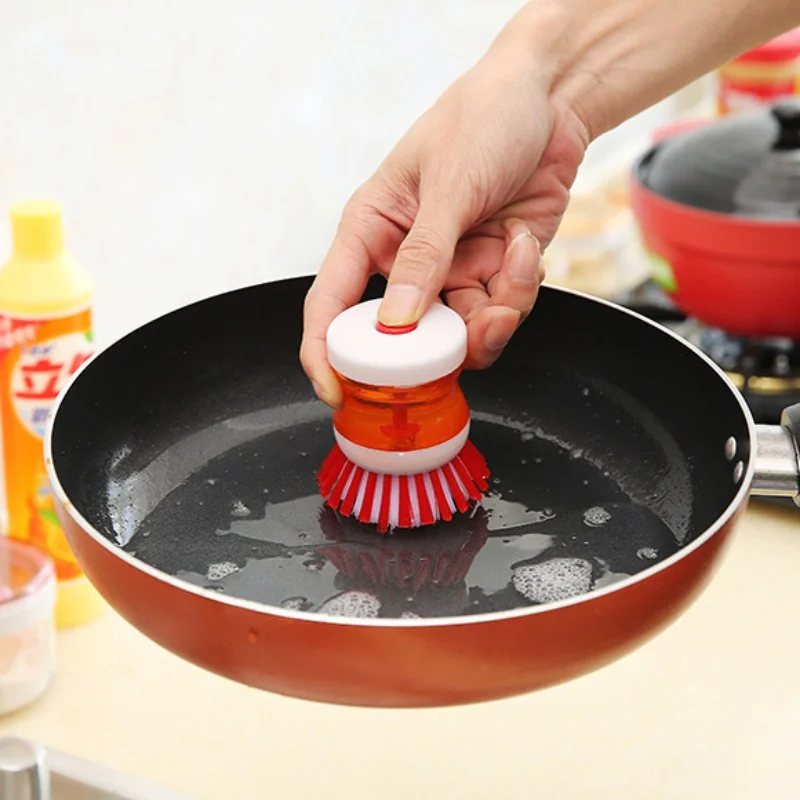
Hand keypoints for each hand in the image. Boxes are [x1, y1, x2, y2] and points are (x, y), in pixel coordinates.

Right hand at [300, 41, 588, 407]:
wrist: (549, 100)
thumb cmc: (483, 117)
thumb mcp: (449, 181)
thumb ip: (425, 253)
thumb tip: (397, 321)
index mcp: (372, 230)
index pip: (332, 304)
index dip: (326, 354)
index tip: (336, 390)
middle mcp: (407, 260)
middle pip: (405, 338)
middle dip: (441, 345)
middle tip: (469, 327)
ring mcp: (452, 271)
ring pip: (461, 334)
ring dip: (495, 313)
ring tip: (513, 263)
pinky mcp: (493, 274)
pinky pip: (502, 313)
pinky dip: (520, 290)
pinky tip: (524, 244)